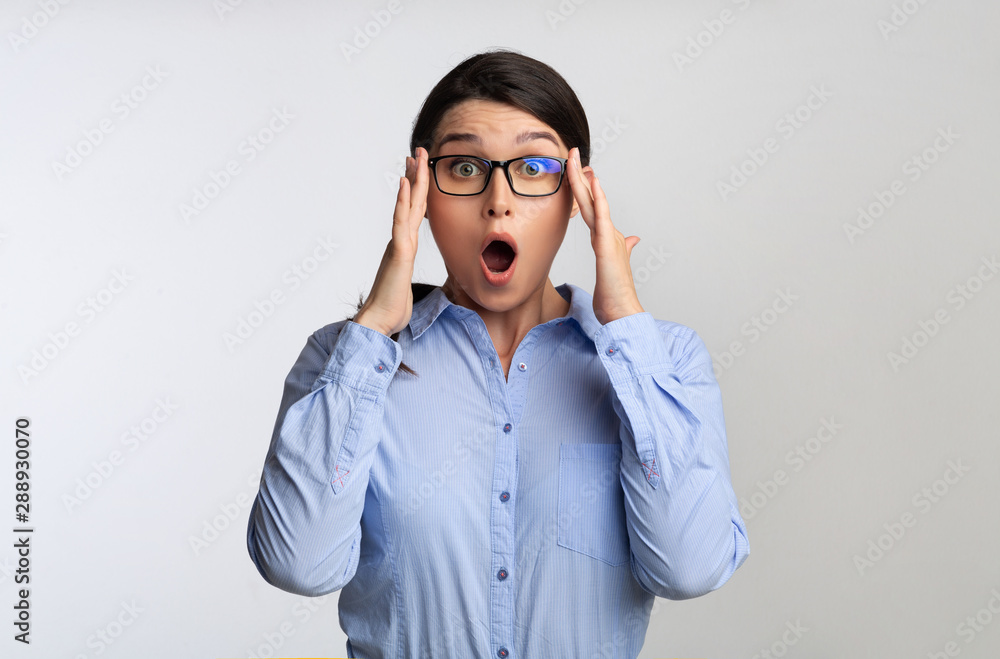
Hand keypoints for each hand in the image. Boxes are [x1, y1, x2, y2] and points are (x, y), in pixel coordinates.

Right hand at [354, 147, 429, 335]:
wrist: (378, 322)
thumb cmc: (391, 308)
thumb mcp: (405, 286)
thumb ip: (405, 276)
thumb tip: (405, 277)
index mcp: (404, 247)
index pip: (414, 213)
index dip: (416, 190)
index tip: (416, 170)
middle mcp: (401, 240)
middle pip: (412, 202)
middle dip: (416, 175)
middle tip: (417, 151)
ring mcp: (400, 244)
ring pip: (409, 205)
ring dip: (413, 179)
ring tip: (415, 156)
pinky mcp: (399, 252)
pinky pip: (402, 221)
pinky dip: (404, 200)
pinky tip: (405, 182)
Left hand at [566, 147, 644, 324]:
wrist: (622, 311)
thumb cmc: (615, 294)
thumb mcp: (614, 266)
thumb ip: (623, 250)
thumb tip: (633, 239)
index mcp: (605, 238)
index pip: (591, 207)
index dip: (584, 187)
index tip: (579, 170)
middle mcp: (608, 234)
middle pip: (590, 199)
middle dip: (581, 175)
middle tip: (573, 152)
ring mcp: (608, 238)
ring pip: (594, 203)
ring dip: (585, 180)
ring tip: (578, 160)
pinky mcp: (608, 246)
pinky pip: (602, 218)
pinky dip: (599, 200)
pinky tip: (594, 184)